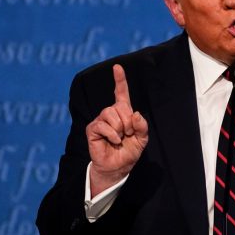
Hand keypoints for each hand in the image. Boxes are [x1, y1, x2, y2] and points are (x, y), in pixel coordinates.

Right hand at [86, 64, 148, 195]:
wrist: (118, 167)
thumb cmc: (129, 152)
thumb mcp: (142, 139)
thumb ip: (142, 126)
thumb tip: (136, 114)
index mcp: (123, 113)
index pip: (121, 93)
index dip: (120, 80)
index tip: (118, 67)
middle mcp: (110, 114)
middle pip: (120, 106)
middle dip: (128, 121)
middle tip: (128, 134)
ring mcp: (100, 120)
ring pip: (110, 113)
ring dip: (120, 128)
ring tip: (120, 138)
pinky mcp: (92, 129)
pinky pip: (103, 125)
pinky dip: (112, 134)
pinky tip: (113, 141)